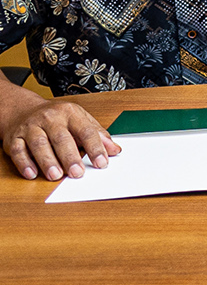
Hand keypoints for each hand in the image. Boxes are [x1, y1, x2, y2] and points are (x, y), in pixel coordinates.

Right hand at [2, 89, 120, 180]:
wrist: (23, 109)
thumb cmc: (57, 118)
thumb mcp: (80, 120)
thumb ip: (97, 135)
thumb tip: (115, 151)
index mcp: (71, 113)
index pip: (86, 130)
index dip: (95, 147)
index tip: (102, 163)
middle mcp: (50, 118)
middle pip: (61, 138)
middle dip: (70, 157)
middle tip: (77, 173)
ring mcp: (31, 127)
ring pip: (39, 144)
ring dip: (47, 161)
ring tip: (56, 175)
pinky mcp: (14, 138)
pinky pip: (18, 150)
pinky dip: (24, 163)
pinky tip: (32, 173)